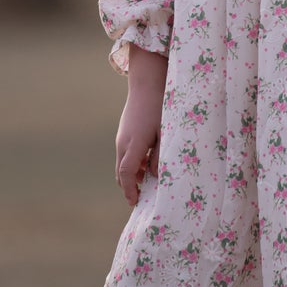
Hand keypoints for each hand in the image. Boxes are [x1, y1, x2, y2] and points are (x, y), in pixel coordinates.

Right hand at [116, 44, 167, 203]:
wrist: (147, 83)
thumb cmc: (160, 107)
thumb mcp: (165, 133)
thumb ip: (160, 156)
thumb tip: (153, 176)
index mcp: (133, 144)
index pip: (126, 174)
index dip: (130, 190)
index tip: (135, 203)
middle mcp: (122, 142)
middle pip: (120, 172)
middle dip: (128, 187)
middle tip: (140, 198)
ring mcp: (121, 137)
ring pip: (121, 163)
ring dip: (131, 175)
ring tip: (145, 184)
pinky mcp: (123, 132)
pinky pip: (124, 154)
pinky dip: (131, 164)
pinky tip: (145, 164)